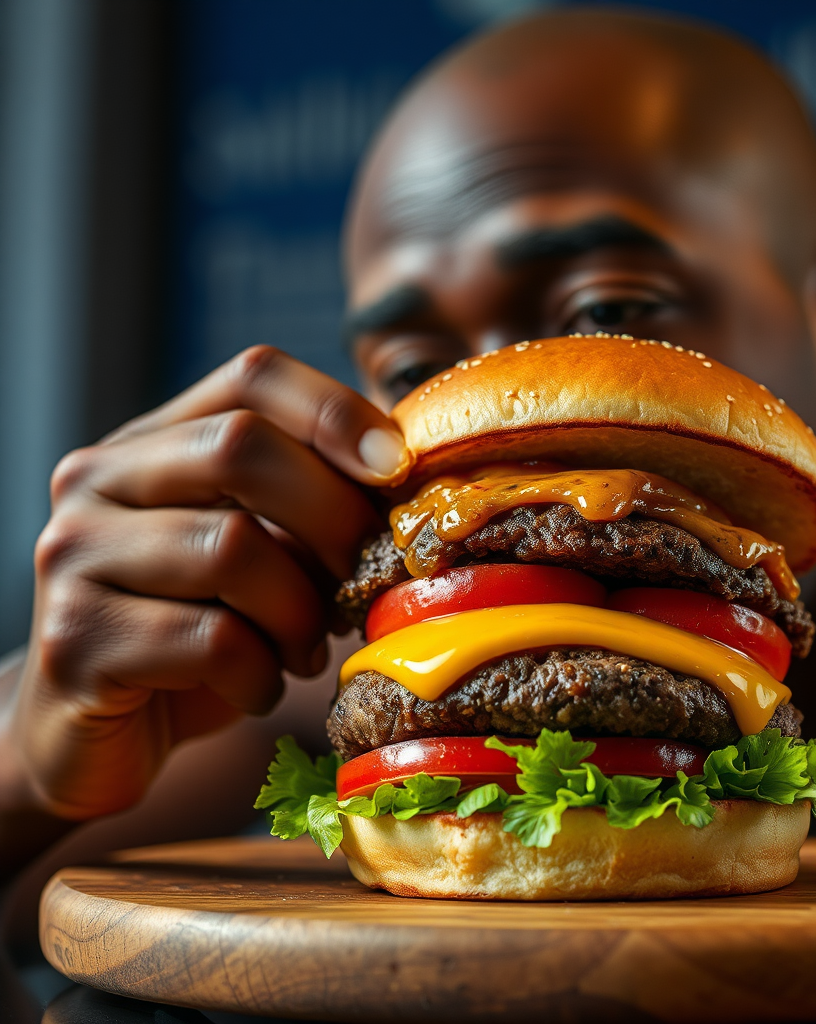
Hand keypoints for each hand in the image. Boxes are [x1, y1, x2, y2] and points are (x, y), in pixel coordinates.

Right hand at [5, 346, 408, 822]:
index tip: (397, 468)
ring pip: (231, 549)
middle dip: (332, 516)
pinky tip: (259, 687)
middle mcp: (99, 478)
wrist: (101, 733)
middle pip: (241, 448)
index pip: (254, 377)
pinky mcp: (73, 637)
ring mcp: (75, 553)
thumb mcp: (263, 556)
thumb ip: (310, 508)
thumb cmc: (202, 634)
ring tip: (307, 650)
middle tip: (366, 576)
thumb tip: (404, 473)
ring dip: (300, 613)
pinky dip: (261, 673)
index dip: (337, 412)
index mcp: (154, 442)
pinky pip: (210, 639)